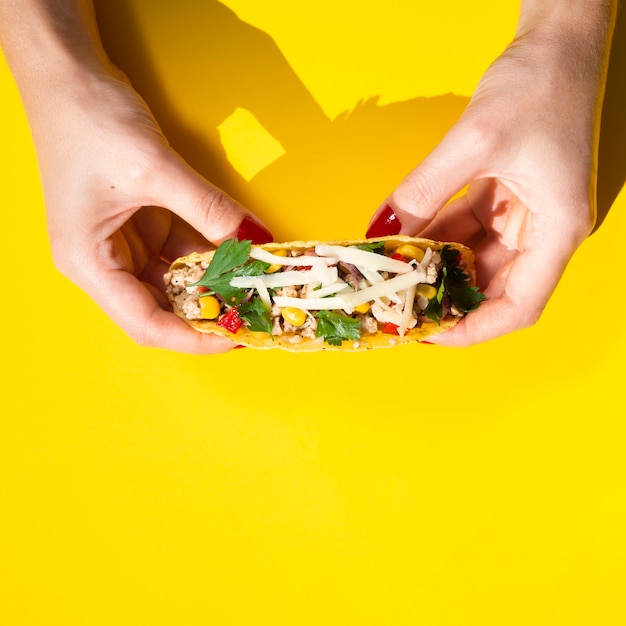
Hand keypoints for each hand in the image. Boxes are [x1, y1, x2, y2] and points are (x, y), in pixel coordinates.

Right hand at [37, 68, 271, 352]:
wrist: (67, 74)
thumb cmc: (89, 119)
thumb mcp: (154, 168)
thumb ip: (208, 209)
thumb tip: (255, 239)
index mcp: (88, 262)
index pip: (145, 323)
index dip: (193, 338)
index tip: (235, 336)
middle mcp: (102, 262)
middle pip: (161, 307)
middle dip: (208, 311)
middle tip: (254, 311)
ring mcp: (121, 244)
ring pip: (175, 280)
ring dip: (214, 282)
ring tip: (254, 284)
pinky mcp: (140, 224)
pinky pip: (180, 251)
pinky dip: (209, 254)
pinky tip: (239, 253)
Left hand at [366, 7, 614, 345]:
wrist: (557, 40)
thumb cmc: (539, 83)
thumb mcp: (475, 141)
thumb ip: (424, 192)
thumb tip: (382, 231)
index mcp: (557, 229)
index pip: (520, 306)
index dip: (475, 329)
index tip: (430, 335)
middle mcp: (543, 230)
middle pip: (493, 288)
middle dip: (446, 299)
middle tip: (399, 305)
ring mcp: (523, 214)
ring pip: (474, 259)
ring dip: (434, 268)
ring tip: (392, 276)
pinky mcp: (504, 196)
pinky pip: (466, 229)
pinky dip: (435, 237)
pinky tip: (403, 239)